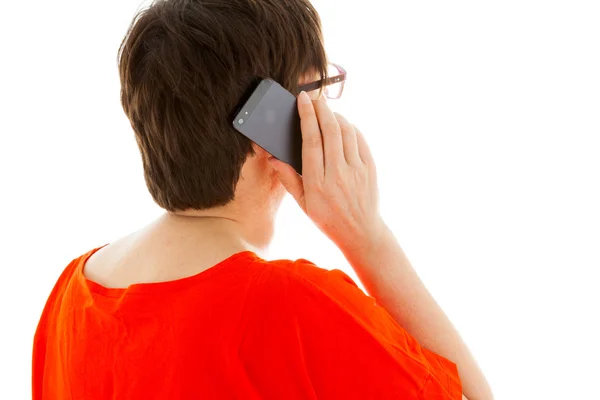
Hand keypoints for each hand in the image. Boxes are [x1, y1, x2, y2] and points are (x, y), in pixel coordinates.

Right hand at [269, 91, 385, 252]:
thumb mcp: (303, 204)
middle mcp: (338, 174)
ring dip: (336, 116)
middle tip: (315, 97)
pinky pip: (360, 140)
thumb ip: (288, 180)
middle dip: (322, 108)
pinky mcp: (370, 169)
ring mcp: (357, 170)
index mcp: (317, 182)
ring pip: (347, 131)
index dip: (307, 116)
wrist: (361, 232)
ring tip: (327, 111)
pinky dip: (351, 128)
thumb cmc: (328, 218)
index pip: (311, 140)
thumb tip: (274, 158)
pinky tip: (342, 126)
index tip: (303, 99)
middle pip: (330, 130)